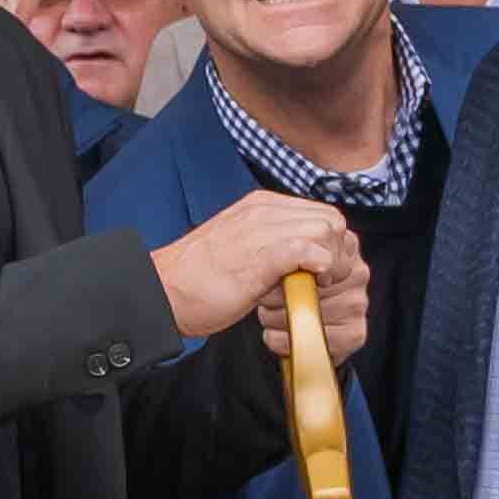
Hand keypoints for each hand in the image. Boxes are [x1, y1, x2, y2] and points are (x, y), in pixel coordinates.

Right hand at [147, 187, 372, 362]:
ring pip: (325, 230)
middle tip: (325, 282)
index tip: (325, 271)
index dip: (332, 243)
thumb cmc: (196, 279)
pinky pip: (307, 250)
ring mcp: (260, 231)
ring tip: (315, 287)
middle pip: (331, 219)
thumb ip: (270, 243)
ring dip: (330, 263)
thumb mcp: (240, 247)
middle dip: (338, 252)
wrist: (160, 292)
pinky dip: (318, 268)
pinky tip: (309, 285)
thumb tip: (302, 255)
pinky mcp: (258, 257)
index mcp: (260, 207)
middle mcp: (263, 211)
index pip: (320, 213)